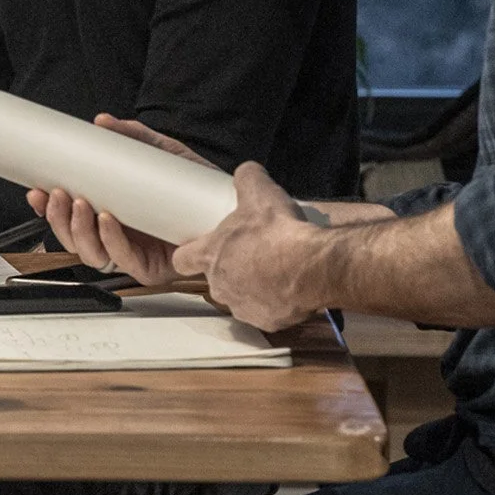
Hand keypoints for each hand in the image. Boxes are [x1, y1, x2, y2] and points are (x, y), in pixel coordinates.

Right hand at [25, 115, 213, 285]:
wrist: (231, 207)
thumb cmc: (196, 186)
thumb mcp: (162, 154)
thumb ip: (136, 136)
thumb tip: (104, 121)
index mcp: (112, 216)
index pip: (71, 218)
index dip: (48, 210)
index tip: (34, 190)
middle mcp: (120, 238)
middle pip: (74, 240)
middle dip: (58, 220)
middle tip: (56, 194)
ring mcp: (135, 255)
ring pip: (92, 255)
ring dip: (78, 230)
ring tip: (81, 203)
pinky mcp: (154, 269)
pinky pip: (124, 262)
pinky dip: (111, 242)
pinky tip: (107, 221)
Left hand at [171, 162, 322, 330]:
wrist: (313, 267)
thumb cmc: (280, 232)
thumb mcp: (259, 191)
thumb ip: (246, 178)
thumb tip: (246, 172)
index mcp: (210, 255)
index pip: (181, 259)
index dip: (189, 252)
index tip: (200, 247)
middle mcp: (220, 285)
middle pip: (214, 278)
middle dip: (229, 267)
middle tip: (250, 252)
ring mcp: (242, 306)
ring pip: (239, 296)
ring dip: (251, 285)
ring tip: (272, 269)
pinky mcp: (268, 322)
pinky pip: (266, 312)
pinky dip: (274, 302)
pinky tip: (287, 286)